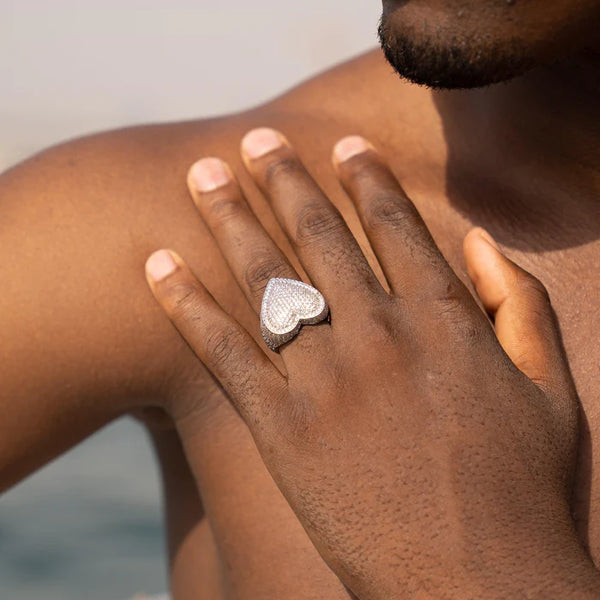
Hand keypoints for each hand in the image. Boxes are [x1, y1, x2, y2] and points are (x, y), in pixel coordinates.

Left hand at [145, 128, 599, 598]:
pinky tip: (156, 264)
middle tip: (254, 140)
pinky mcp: (282, 430)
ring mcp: (326, 381)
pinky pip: (223, 353)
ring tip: (200, 174)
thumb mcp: (549, 387)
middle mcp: (379, 335)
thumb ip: (520, 303)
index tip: (341, 144)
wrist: (480, 584)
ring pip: (265, 278)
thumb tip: (479, 239)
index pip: (394, 226)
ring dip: (229, 218)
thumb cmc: (521, 487)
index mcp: (444, 320)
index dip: (366, 179)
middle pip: (318, 235)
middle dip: (283, 179)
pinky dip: (185, 305)